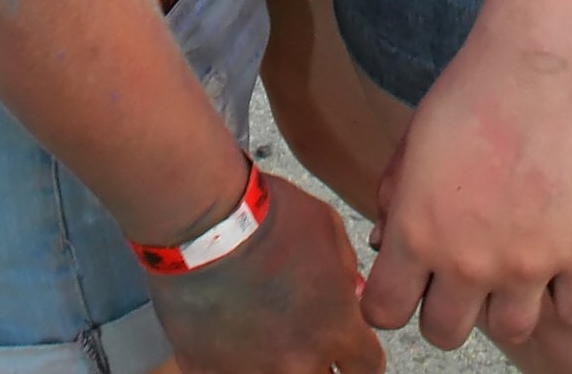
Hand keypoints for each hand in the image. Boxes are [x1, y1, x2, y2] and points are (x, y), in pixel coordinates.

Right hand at [150, 172, 384, 373]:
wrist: (203, 222)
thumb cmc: (266, 214)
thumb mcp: (326, 226)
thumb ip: (345, 268)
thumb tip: (351, 293)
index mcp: (335, 328)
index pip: (368, 368)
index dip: (358, 354)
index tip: (345, 341)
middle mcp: (299, 362)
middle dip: (320, 362)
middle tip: (302, 336)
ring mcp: (254, 373)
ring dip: (277, 364)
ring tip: (262, 335)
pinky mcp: (209, 372)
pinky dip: (232, 363)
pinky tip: (226, 338)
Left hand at [362, 39, 571, 353]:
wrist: (548, 64)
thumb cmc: (475, 89)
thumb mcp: (416, 138)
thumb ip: (396, 195)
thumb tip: (384, 241)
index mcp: (418, 233)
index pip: (385, 310)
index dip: (388, 300)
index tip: (402, 285)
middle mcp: (468, 263)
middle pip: (444, 333)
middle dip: (444, 306)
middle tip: (459, 270)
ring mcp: (529, 266)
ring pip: (509, 331)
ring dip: (505, 303)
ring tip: (511, 260)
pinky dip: (565, 293)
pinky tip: (558, 257)